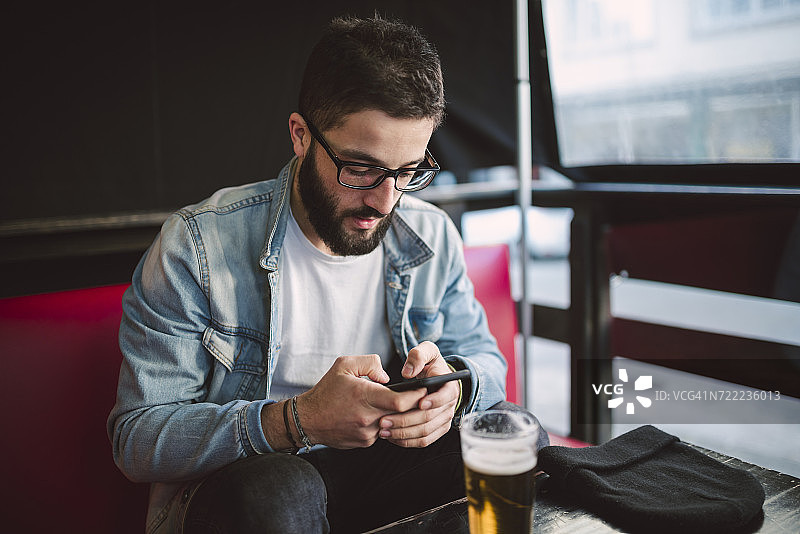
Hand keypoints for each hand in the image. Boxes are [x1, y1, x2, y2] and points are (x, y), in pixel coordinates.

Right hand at [296, 355, 425, 448]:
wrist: (308, 419)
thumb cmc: (326, 391)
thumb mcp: (344, 365)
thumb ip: (370, 363)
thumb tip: (387, 377)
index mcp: (364, 396)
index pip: (400, 401)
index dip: (416, 396)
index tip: (424, 389)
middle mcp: (367, 417)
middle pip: (402, 415)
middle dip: (413, 406)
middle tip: (419, 396)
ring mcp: (367, 433)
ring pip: (392, 423)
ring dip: (395, 415)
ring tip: (390, 404)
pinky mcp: (364, 442)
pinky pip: (381, 432)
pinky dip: (383, 423)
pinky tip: (373, 415)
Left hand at [378, 341, 459, 447]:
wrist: (437, 378)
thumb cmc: (430, 364)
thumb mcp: (427, 351)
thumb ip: (418, 355)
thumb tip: (408, 372)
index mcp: (449, 387)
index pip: (444, 397)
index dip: (433, 401)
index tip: (419, 402)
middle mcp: (449, 406)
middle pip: (430, 418)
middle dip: (406, 421)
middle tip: (385, 421)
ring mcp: (443, 420)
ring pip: (425, 432)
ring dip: (404, 434)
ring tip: (384, 431)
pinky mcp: (436, 430)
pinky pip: (424, 441)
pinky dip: (408, 442)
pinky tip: (392, 437)